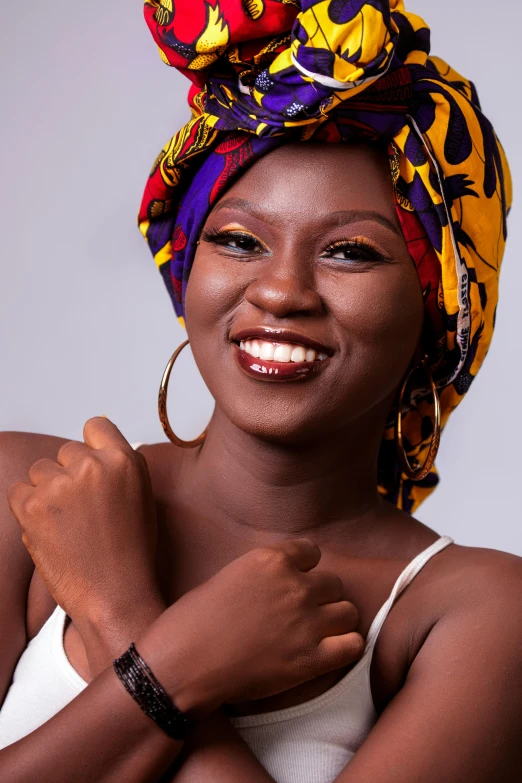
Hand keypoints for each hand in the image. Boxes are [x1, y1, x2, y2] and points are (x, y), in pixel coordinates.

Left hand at [7, 417, 163, 638]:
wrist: (114, 594)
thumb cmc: (130, 552)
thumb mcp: (141, 496)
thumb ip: (119, 466)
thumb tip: (93, 447)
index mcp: (125, 460)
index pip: (95, 426)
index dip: (90, 448)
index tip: (88, 467)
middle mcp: (92, 466)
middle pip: (66, 451)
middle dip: (69, 475)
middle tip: (81, 510)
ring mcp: (60, 485)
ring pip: (40, 470)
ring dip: (47, 492)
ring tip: (66, 524)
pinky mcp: (32, 506)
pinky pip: (18, 491)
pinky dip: (27, 509)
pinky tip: (49, 531)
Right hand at [138, 538, 363, 717]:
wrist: (183, 664)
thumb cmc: (193, 621)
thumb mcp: (228, 576)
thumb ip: (264, 575)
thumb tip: (283, 580)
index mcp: (271, 560)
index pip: (312, 552)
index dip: (305, 569)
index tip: (295, 583)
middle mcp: (294, 586)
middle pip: (334, 583)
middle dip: (321, 597)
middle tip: (303, 614)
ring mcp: (306, 622)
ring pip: (348, 612)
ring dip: (335, 622)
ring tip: (317, 634)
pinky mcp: (311, 659)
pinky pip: (353, 645)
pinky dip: (345, 647)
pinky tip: (328, 652)